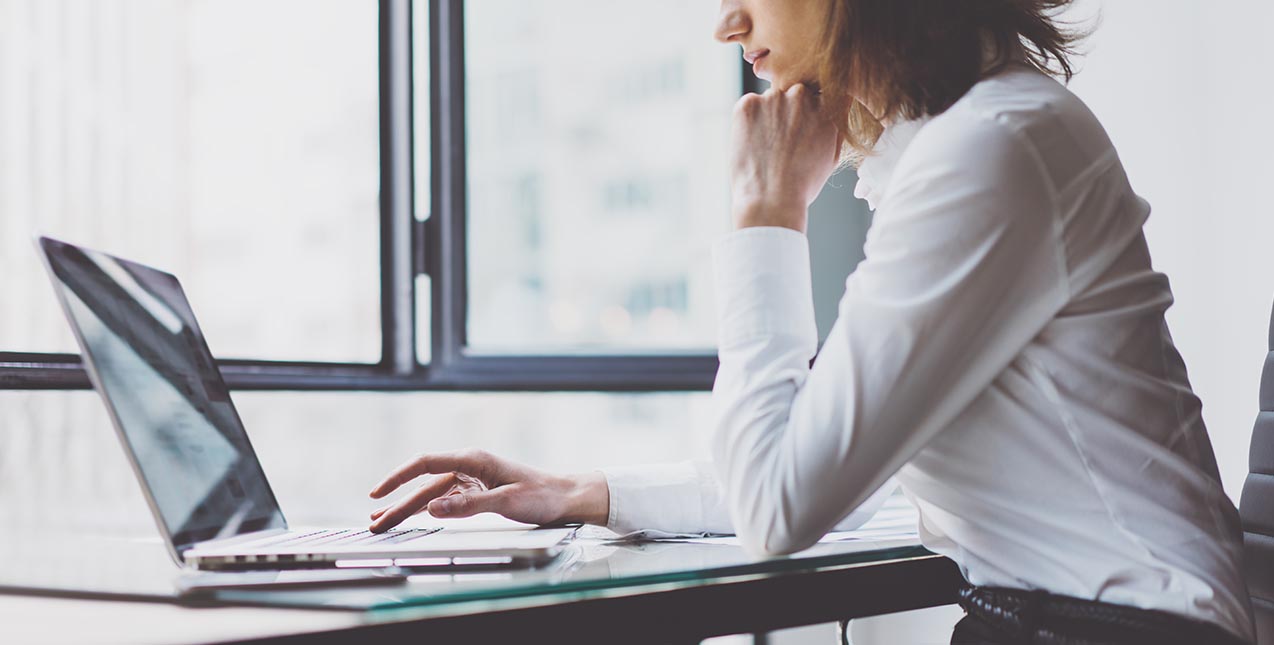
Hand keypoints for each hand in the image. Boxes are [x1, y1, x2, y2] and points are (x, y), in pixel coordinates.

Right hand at [367, 449, 608, 532]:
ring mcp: (472, 479)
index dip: (397, 478)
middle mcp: (469, 466)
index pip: (425, 464)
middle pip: (423, 484)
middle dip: (397, 504)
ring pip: (431, 494)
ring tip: (383, 524)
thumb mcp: (506, 502)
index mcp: (473, 459)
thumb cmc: (542, 495)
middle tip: (375, 523)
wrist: (566, 497)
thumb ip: (468, 505)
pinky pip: (445, 501)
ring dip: (408, 509)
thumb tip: (432, 508)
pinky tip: (412, 518)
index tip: (377, 493)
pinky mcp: (477, 493)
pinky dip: (427, 511)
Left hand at [730, 83, 839, 232]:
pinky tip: (753, 145)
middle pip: (792, 95)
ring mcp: (773, 98)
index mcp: (826, 106)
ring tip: (767, 148)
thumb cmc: (802, 184)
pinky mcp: (748, 104)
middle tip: (781, 142)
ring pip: (769, 101)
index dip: (807, 115)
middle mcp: (802, 95)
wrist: (772, 199)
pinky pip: (748, 106)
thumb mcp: (831, 155)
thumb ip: (834, 126)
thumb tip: (833, 109)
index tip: (800, 131)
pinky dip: (748, 121)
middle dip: (788, 113)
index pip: (817, 96)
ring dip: (767, 116)